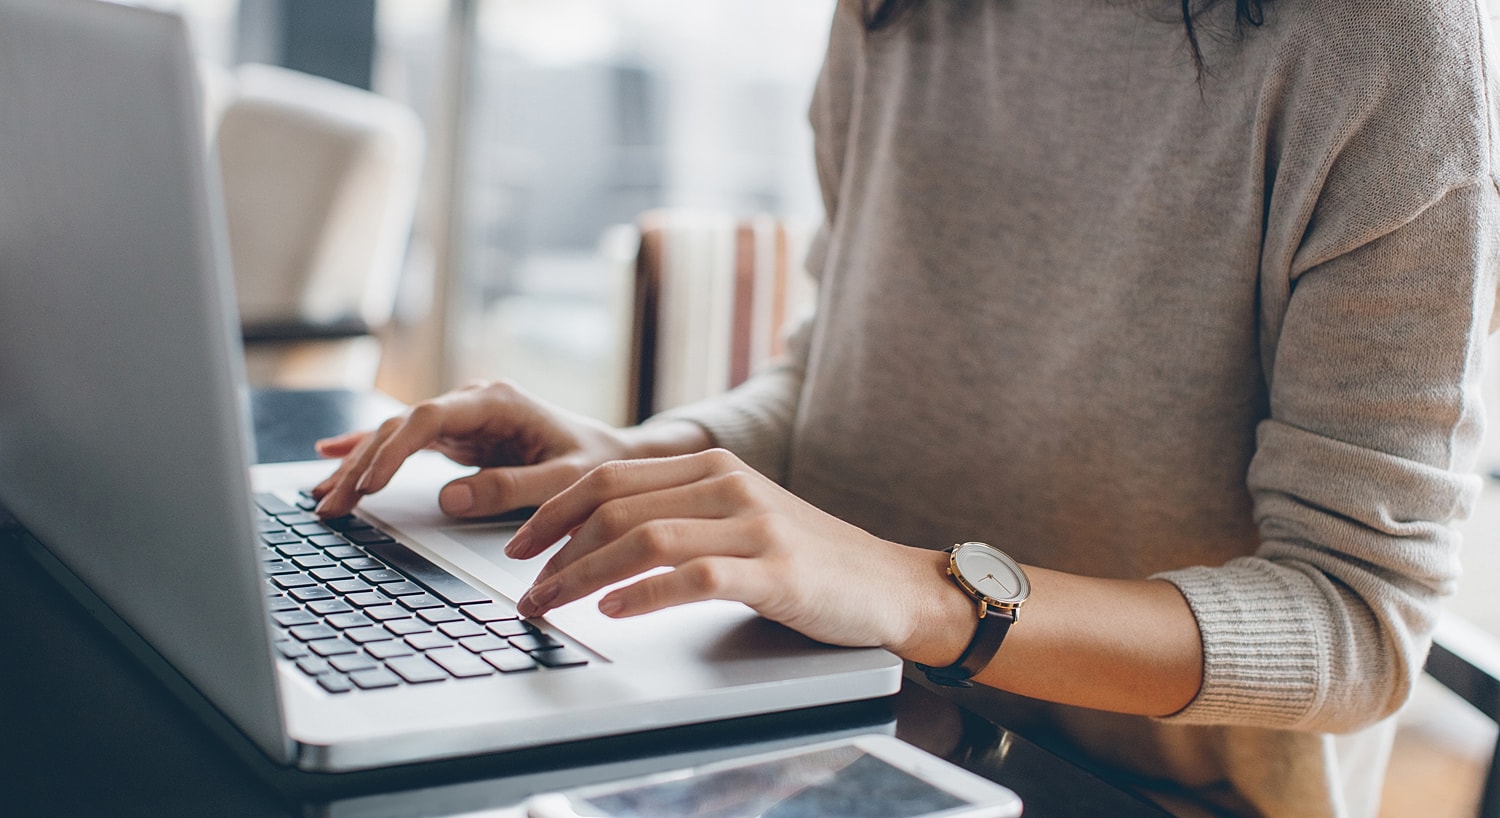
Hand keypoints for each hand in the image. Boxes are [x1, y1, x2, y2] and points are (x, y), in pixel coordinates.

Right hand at [311, 380, 637, 518]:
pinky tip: (331, 455)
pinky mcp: (458, 436)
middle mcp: (473, 403)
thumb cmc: (595, 464)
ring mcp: (462, 418)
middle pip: (402, 426)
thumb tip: (448, 498)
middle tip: (331, 504)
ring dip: (357, 464)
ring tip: (323, 496)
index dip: (394, 449)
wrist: (614, 456)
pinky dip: (369, 451)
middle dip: (362, 464)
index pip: (430, 418)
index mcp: (498, 402)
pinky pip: (404, 443)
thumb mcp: (563, 481)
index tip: (369, 483)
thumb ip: (510, 488)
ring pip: (395, 435)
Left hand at [505, 448, 949, 650]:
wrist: (887, 583)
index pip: (609, 477)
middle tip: (525, 588)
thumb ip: (680, 514)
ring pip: (644, 538)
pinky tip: (614, 610)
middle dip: (555, 548)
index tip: (518, 546)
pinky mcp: (774, 571)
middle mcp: (728, 484)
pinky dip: (644, 594)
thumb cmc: (805, 559)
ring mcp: (753, 525)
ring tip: (552, 604)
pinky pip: (694, 577)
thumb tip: (596, 539)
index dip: (553, 511)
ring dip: (583, 575)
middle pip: (615, 504)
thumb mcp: (738, 518)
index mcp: (712, 466)